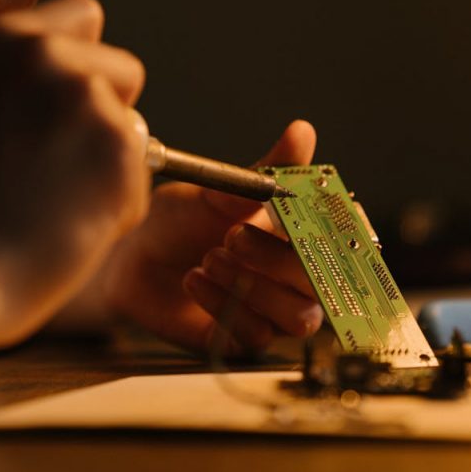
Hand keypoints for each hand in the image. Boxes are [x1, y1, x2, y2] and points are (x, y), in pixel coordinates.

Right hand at [0, 0, 150, 346]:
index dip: (80, 66)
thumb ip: (29, 88)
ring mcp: (88, 100)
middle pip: (125, 69)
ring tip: (49, 199)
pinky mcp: (121, 149)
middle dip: (108, 109)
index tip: (52, 106)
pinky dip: (117, 206)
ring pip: (136, 129)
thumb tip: (87, 88)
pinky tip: (66, 222)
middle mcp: (49, 55)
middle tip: (54, 161)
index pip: (84, 17)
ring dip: (108, 164)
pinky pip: (140, 178)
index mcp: (3, 37)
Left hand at [54, 120, 321, 353]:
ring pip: (300, 317)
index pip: (342, 239)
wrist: (129, 259)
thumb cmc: (179, 220)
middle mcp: (294, 277)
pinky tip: (193, 279)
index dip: (330, 233)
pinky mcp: (244, 340)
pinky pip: (257, 335)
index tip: (295, 220)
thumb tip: (302, 131)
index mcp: (298, 235)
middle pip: (324, 283)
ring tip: (209, 257)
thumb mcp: (221, 190)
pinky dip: (225, 304)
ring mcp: (272, 312)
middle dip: (280, 260)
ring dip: (257, 287)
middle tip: (232, 235)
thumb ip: (268, 170)